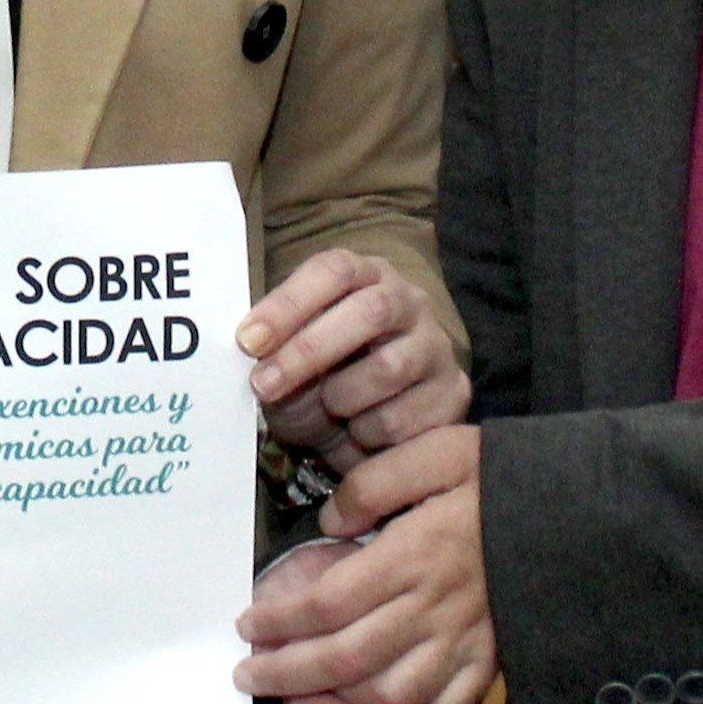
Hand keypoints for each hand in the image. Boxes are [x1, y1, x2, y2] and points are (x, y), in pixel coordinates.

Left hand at [237, 423, 493, 703]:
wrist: (586, 511)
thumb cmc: (506, 477)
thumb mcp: (437, 451)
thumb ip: (374, 482)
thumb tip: (330, 520)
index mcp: (412, 555)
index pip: (326, 602)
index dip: (279, 621)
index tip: (246, 626)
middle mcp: (434, 607)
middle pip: (345, 659)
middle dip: (287, 675)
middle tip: (249, 676)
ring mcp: (467, 641)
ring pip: (392, 694)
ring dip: (345, 695)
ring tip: (317, 680)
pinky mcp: (495, 660)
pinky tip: (388, 692)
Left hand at [240, 250, 467, 471]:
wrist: (370, 431)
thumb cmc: (323, 379)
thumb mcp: (289, 357)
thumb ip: (274, 346)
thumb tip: (253, 347)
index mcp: (365, 276)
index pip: (334, 270)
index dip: (290, 303)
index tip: (248, 340)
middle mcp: (409, 301)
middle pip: (370, 311)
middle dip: (310, 350)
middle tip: (264, 384)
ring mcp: (437, 346)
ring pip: (390, 368)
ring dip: (340, 398)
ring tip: (326, 410)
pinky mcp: (454, 393)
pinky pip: (404, 417)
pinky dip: (366, 432)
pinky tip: (358, 431)